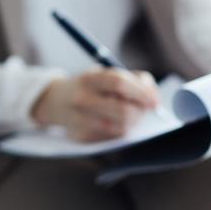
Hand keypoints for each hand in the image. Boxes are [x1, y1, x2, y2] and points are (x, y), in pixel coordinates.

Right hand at [31, 68, 160, 141]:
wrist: (56, 102)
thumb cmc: (89, 86)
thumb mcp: (104, 73)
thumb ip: (132, 79)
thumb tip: (154, 97)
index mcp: (89, 79)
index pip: (119, 83)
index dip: (142, 92)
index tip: (154, 100)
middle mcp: (81, 99)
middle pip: (123, 111)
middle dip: (141, 112)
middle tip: (146, 109)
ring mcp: (80, 119)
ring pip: (120, 127)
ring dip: (134, 122)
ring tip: (132, 113)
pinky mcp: (82, 136)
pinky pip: (112, 136)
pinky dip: (121, 129)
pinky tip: (117, 121)